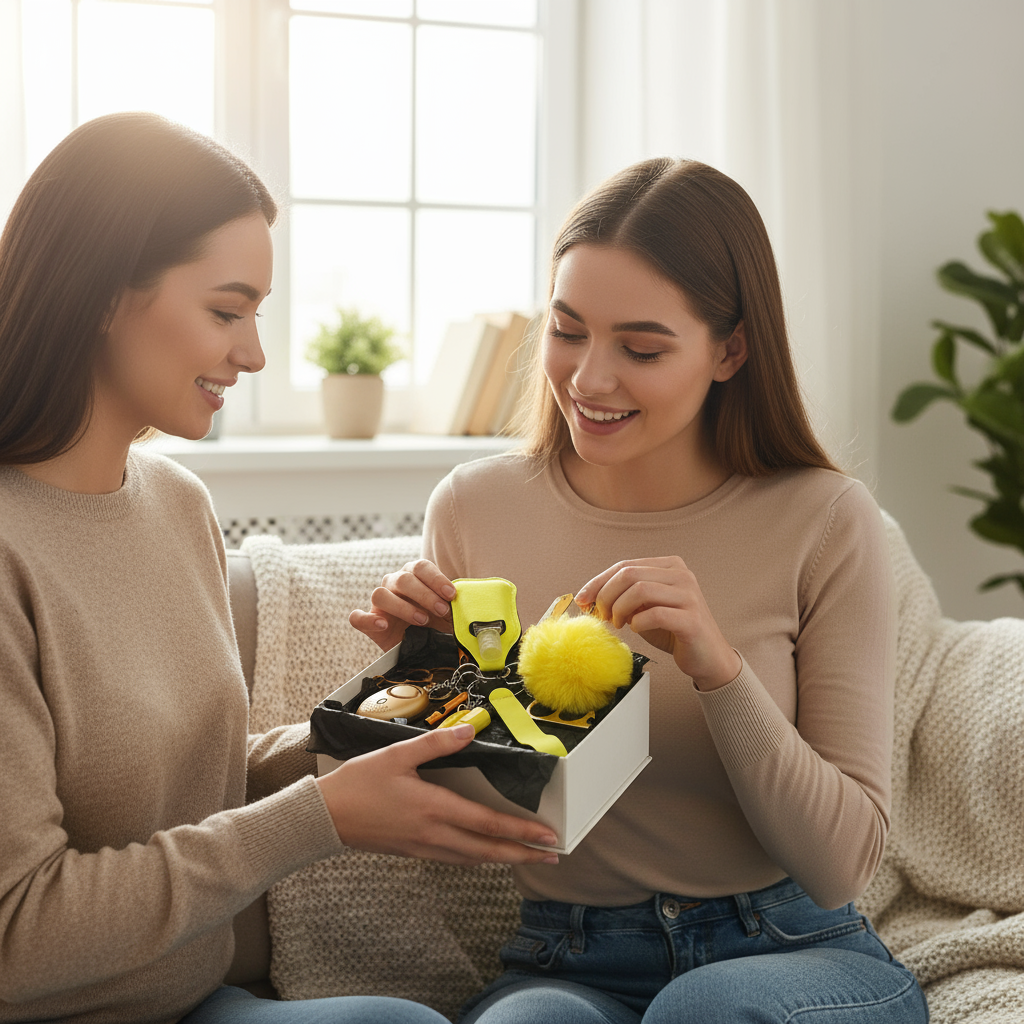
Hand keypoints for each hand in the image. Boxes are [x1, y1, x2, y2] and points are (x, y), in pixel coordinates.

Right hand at [317, 724, 559, 865]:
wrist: (325, 817)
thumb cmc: (358, 784)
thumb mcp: (397, 754)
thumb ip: (436, 743)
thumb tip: (470, 730)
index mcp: (433, 809)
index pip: (487, 824)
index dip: (521, 832)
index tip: (547, 836)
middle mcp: (433, 834)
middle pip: (487, 850)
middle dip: (523, 855)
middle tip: (552, 857)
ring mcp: (424, 847)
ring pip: (473, 858)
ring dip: (503, 858)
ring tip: (526, 856)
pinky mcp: (414, 851)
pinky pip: (455, 858)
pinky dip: (477, 857)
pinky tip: (484, 852)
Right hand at [349, 559, 455, 651]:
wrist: (422, 648)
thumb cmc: (437, 624)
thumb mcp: (449, 614)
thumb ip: (455, 606)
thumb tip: (467, 606)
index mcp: (414, 575)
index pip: (421, 567)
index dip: (436, 579)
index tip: (451, 595)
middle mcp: (394, 583)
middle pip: (403, 579)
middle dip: (425, 595)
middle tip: (442, 611)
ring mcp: (380, 603)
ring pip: (380, 594)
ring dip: (403, 607)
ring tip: (422, 620)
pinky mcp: (368, 622)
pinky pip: (357, 617)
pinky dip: (368, 619)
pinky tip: (383, 625)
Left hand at [575, 556, 740, 690]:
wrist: (707, 657)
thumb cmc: (672, 631)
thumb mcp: (643, 608)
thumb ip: (624, 596)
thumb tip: (589, 596)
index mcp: (669, 566)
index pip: (624, 565)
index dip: (598, 581)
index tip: (582, 599)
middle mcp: (682, 575)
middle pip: (629, 574)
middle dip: (606, 595)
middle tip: (602, 615)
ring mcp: (689, 595)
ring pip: (640, 589)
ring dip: (619, 609)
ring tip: (618, 624)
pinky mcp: (692, 618)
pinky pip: (655, 614)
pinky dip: (638, 622)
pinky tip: (636, 628)